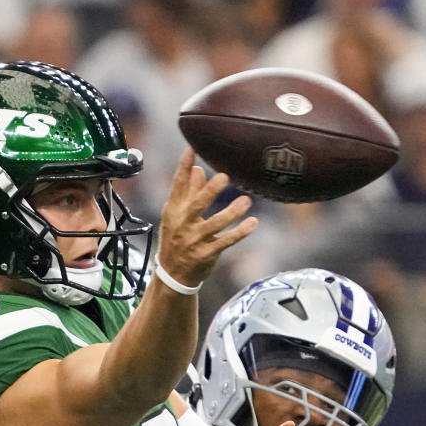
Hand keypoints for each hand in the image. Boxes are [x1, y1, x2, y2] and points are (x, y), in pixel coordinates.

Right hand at [155, 148, 255, 288]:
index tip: (191, 150)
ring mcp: (194, 241)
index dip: (182, 168)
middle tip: (224, 176)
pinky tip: (253, 223)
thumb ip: (188, 192)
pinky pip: (225, 242)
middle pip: (196, 206)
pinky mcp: (206, 254)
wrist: (172, 275)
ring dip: (231, 213)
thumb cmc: (176, 239)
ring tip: (246, 201)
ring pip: (214, 225)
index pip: (177, 187)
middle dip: (209, 191)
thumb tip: (197, 169)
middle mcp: (182, 225)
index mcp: (173, 211)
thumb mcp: (176, 216)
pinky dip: (240, 232)